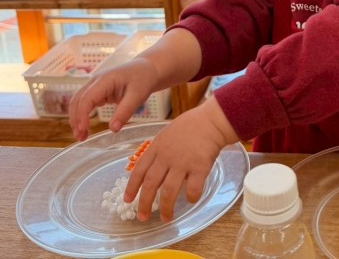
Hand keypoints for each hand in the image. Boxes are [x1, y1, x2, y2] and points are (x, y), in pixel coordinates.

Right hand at [69, 56, 158, 140]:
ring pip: (79, 102)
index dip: (82, 115)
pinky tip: (85, 128)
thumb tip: (113, 129)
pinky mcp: (98, 91)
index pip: (87, 98)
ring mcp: (96, 85)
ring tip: (81, 136)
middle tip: (80, 138)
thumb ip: (125, 111)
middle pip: (78, 100)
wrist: (147, 68)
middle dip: (76, 119)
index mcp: (105, 79)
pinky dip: (83, 115)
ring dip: (76, 118)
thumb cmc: (143, 79)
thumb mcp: (138, 96)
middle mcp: (96, 81)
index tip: (83, 130)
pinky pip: (86, 103)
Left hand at [124, 97, 238, 220]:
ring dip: (166, 208)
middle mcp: (167, 157)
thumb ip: (159, 151)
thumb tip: (152, 171)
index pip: (139, 170)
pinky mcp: (200, 167)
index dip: (132, 187)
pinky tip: (191, 200)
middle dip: (144, 203)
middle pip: (151, 184)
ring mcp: (183, 162)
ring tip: (166, 218)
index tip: (127, 200)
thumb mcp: (167, 134)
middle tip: (142, 218)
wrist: (211, 121)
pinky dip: (191, 197)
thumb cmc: (190, 126)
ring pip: (168, 191)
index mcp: (157, 147)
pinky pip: (192, 189)